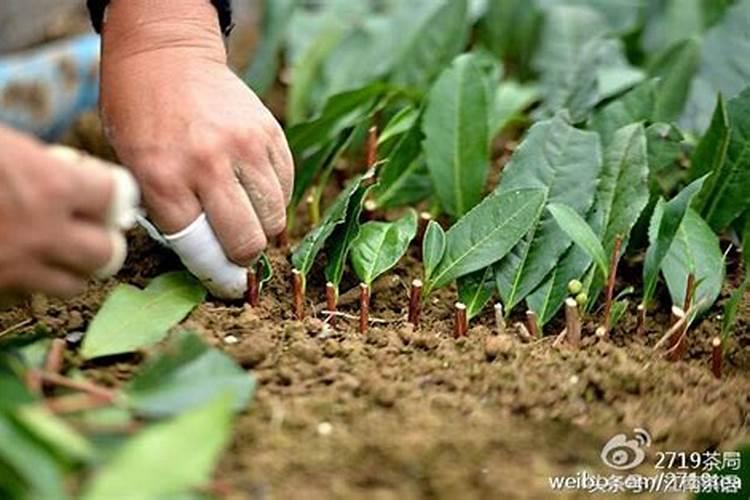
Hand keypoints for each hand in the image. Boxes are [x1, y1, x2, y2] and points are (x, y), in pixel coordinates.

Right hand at [0, 127, 136, 304]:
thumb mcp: (4, 143)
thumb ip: (41, 162)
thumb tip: (66, 170)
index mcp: (52, 185)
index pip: (119, 197)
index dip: (113, 192)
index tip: (107, 190)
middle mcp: (44, 233)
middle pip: (108, 253)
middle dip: (102, 238)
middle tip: (87, 225)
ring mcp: (18, 269)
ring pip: (74, 284)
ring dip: (72, 266)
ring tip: (54, 247)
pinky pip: (29, 296)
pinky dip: (30, 281)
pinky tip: (17, 260)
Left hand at [99, 0, 293, 297]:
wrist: (167, 57)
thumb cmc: (141, 117)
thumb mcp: (134, 168)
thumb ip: (169, 214)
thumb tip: (209, 259)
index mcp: (163, 176)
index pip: (201, 248)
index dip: (215, 274)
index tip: (226, 285)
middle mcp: (208, 163)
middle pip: (247, 241)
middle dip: (243, 257)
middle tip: (236, 252)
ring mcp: (245, 146)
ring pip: (274, 218)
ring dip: (263, 228)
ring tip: (246, 217)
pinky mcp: (270, 133)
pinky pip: (286, 186)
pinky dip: (275, 198)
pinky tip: (254, 188)